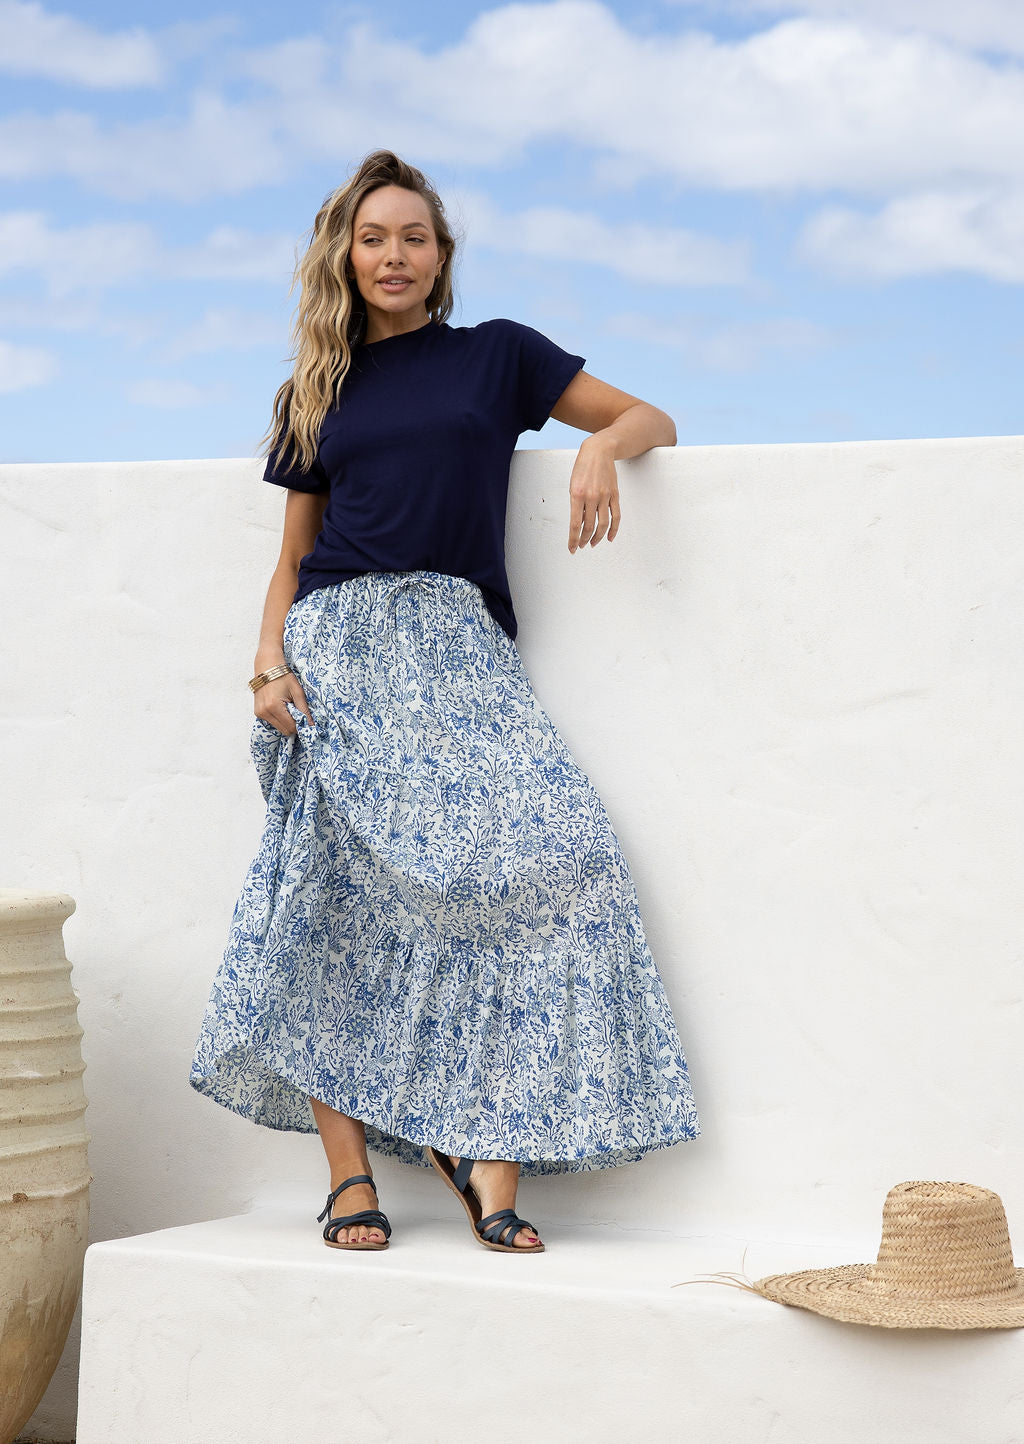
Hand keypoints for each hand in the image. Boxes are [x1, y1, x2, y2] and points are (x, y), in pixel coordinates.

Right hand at [253, 671, 314, 736]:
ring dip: (286, 721)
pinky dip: (279, 718)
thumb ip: (304, 710)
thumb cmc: (283, 676)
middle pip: (284, 730)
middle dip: (293, 724)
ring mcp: (259, 713)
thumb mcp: (297, 692)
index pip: (291, 727)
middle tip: (297, 711)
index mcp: (274, 707)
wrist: (267, 666)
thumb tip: (311, 725)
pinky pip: (272, 722)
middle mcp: (264, 712)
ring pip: (278, 727)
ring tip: (288, 706)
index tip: (305, 720)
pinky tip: (281, 707)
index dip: (300, 726)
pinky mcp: (257, 712)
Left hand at [567, 436, 619, 552]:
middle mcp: (591, 497)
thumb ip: (576, 505)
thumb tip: (579, 524)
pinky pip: (616, 516)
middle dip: (584, 540)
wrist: (599, 451)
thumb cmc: (582, 468)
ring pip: (603, 524)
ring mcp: (605, 496)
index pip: (575, 524)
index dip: (573, 539)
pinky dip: (613, 529)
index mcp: (577, 494)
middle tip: (581, 546)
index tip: (572, 549)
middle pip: (589, 527)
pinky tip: (609, 538)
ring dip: (597, 537)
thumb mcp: (573, 485)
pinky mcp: (614, 495)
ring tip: (593, 544)